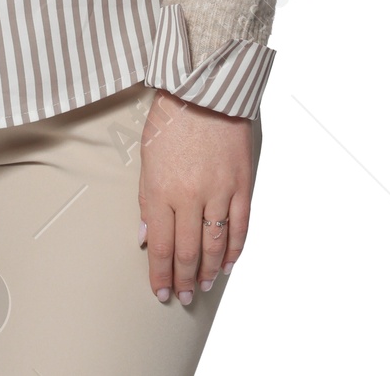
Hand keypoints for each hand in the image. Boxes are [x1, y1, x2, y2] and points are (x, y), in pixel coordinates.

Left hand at [138, 90, 252, 305]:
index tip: (160, 291)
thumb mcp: (147, 157)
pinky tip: (226, 265)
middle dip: (182, 279)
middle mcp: (191, 196)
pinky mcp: (243, 186)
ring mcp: (220, 192)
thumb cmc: (170, 120)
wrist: (205, 91)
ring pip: (214, 245)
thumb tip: (146, 237)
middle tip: (180, 298)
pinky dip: (233, 251)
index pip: (161, 245)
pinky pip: (240, 228)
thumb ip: (147, 199)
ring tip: (201, 287)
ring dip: (207, 271)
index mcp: (162, 189)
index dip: (160, 273)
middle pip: (187, 251)